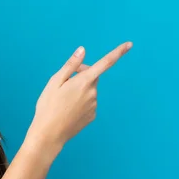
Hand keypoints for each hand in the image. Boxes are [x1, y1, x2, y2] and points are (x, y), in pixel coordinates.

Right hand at [25, 42, 132, 158]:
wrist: (49, 134)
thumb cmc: (48, 106)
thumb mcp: (55, 81)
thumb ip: (70, 65)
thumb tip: (82, 50)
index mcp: (84, 81)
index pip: (105, 63)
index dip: (118, 52)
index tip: (129, 44)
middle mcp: (93, 92)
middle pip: (92, 76)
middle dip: (82, 74)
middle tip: (64, 82)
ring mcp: (94, 105)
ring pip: (89, 90)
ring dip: (79, 90)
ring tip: (62, 99)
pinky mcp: (92, 115)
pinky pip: (88, 102)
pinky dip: (80, 102)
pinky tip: (68, 109)